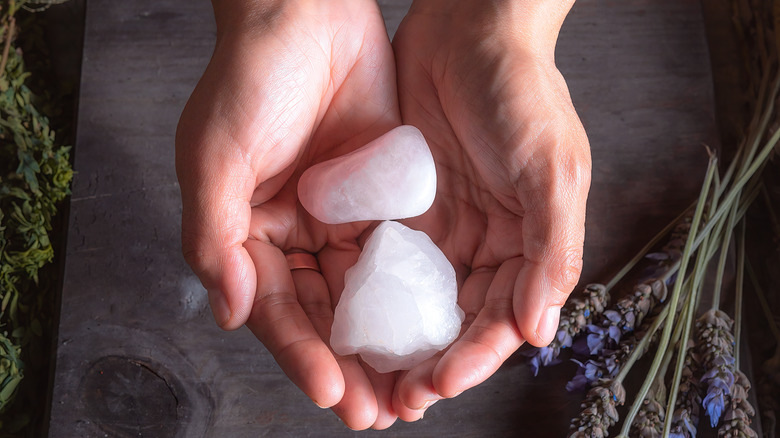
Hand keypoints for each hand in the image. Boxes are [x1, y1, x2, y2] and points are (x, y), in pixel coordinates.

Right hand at [176, 0, 401, 428]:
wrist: (308, 13)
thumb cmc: (250, 78)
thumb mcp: (214, 157)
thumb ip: (214, 239)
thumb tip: (230, 315)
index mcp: (248, 234)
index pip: (275, 310)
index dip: (301, 354)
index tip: (332, 392)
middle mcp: (295, 235)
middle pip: (323, 316)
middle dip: (349, 366)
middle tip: (378, 412)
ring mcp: (340, 218)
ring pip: (364, 295)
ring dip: (385, 343)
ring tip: (410, 388)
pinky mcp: (381, 198)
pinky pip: (398, 253)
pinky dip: (412, 292)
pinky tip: (433, 326)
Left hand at [389, 0, 590, 419]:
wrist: (471, 28)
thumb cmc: (521, 90)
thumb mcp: (551, 166)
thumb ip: (551, 248)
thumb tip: (541, 331)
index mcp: (526, 244)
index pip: (501, 318)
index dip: (472, 357)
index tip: (436, 386)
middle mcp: (485, 243)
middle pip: (456, 321)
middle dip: (428, 365)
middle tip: (394, 402)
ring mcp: (442, 227)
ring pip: (417, 300)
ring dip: (394, 342)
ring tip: (365, 379)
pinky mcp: (402, 205)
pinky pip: (383, 258)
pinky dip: (369, 292)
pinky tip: (346, 318)